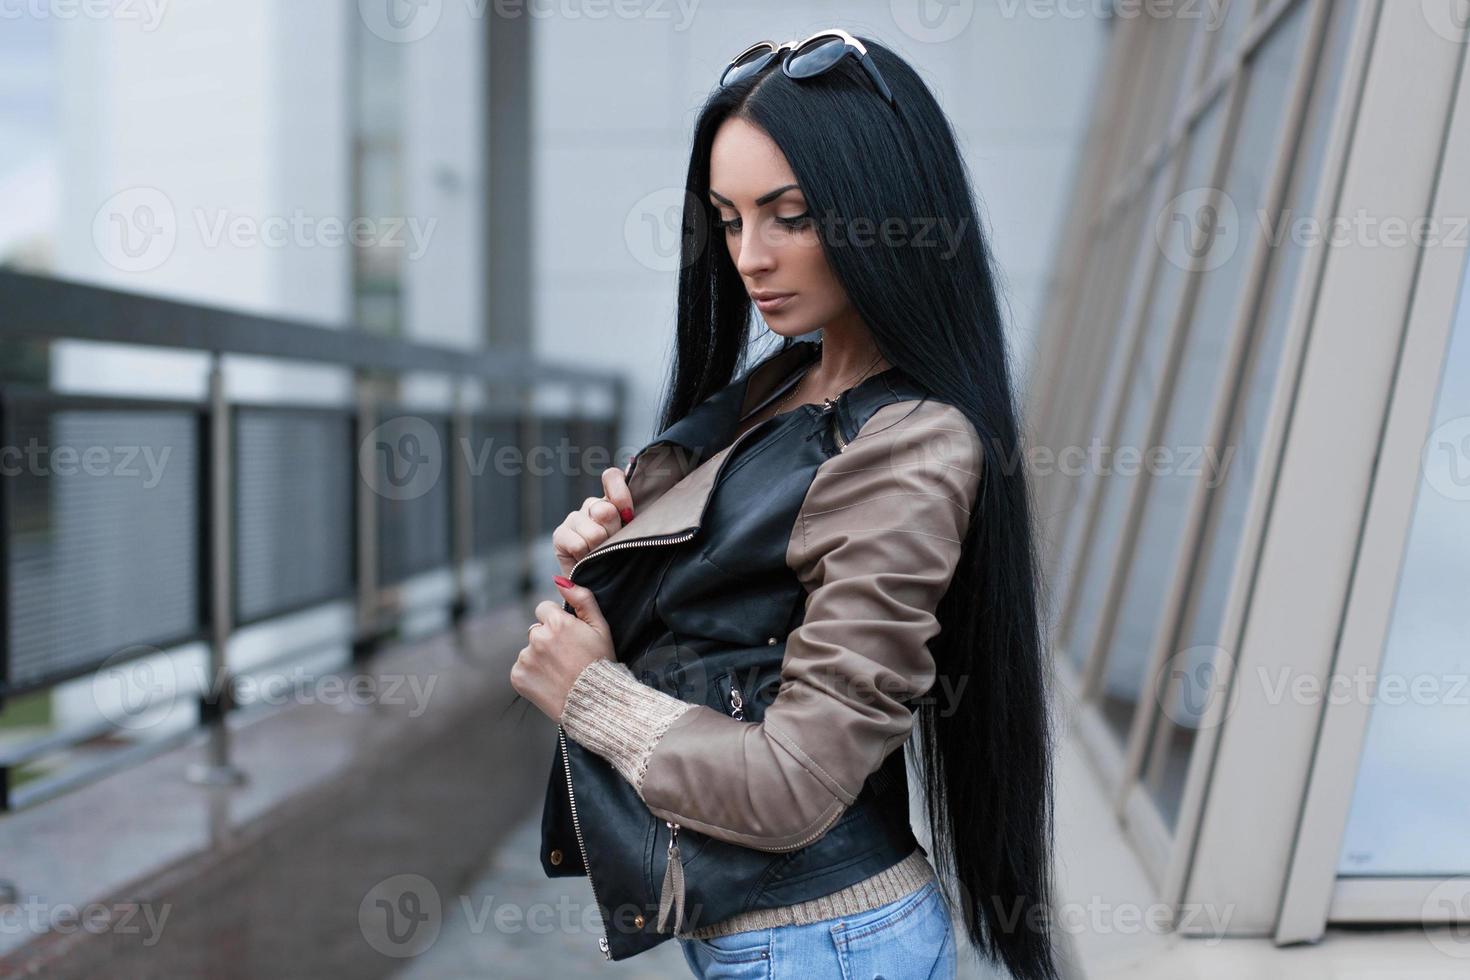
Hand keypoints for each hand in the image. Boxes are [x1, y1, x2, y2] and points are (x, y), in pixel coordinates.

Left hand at [510, 576, 614, 722]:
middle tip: (568, 658)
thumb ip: (582, 599)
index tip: (569, 637)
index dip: (558, 622)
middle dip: (548, 639)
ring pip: (529, 650)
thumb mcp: (601, 628)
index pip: (544, 609)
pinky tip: (550, 682)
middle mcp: (537, 638)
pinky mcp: (518, 677)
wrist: (597, 704)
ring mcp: (525, 658)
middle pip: (536, 630)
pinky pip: (522, 668)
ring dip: (540, 657)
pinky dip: (532, 674)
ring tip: (560, 672)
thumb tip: (559, 580)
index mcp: (557, 623)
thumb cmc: (602, 664)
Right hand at [552, 465, 636, 577]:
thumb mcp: (635, 537)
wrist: (603, 589)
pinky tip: (586, 561)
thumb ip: (634, 513)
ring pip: (592, 530)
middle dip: (614, 532)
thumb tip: (631, 468)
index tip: (628, 516)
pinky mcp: (559, 535)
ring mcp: (574, 519)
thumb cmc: (624, 561)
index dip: (620, 493)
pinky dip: (584, 555)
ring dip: (599, 548)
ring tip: (601, 556)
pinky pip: (576, 542)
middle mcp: (592, 506)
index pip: (611, 477)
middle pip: (604, 509)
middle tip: (615, 545)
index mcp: (612, 501)